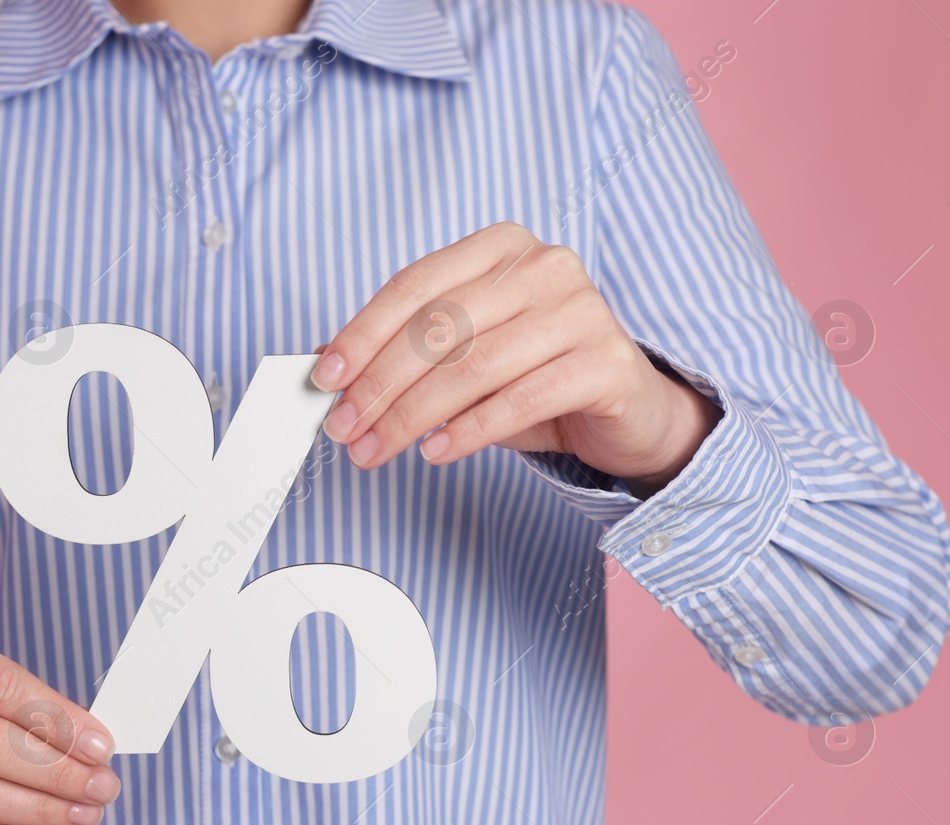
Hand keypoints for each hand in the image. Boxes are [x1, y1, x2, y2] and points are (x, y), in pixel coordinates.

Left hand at [310, 223, 721, 496]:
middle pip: (439, 328)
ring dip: (412, 415)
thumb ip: (400, 353)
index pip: (415, 286)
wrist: (626, 410)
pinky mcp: (606, 361)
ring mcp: (581, 309)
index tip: (324, 378)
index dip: (363, 334)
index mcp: (499, 248)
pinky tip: (435, 452)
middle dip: (379, 385)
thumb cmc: (536, 377)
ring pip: (474, 366)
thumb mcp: (462, 359)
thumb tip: (323, 364)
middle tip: (343, 428)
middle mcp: (543, 266)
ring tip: (377, 449)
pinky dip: (469, 430)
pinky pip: (521, 399)